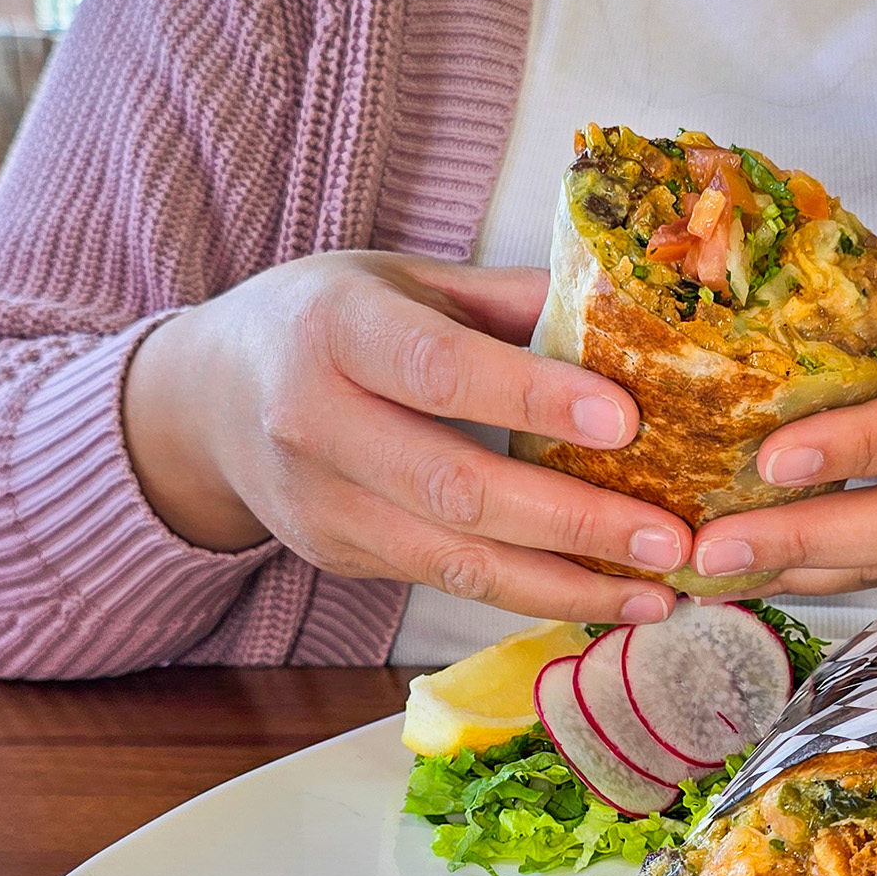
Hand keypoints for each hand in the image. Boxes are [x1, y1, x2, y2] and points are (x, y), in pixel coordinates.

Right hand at [122, 252, 690, 623]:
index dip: (533, 398)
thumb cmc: (327, 322)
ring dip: (566, 585)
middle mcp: (314, 421)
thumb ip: (513, 299)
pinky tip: (604, 595)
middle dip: (573, 522)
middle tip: (670, 539)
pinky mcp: (338, 558)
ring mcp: (321, 504)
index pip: (440, 369)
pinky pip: (447, 582)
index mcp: (336, 328)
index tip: (628, 422)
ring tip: (657, 594)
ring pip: (454, 562)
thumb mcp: (407, 280)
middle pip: (454, 488)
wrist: (207, 397)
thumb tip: (639, 310)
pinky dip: (531, 595)